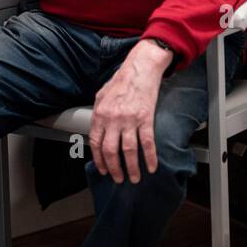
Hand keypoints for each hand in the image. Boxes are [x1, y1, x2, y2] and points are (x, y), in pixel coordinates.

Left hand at [88, 40, 172, 183]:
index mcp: (100, 114)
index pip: (96, 143)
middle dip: (114, 169)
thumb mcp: (101, 95)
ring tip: (134, 178)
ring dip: (131, 168)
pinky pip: (147, 143)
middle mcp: (113, 119)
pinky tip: (151, 167)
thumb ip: (98, 114)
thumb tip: (98, 130)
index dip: (99, 160)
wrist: (141, 68)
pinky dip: (149, 158)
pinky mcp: (145, 118)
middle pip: (110, 151)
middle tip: (118, 179)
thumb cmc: (122, 80)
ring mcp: (129, 120)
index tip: (103, 169)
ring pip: (128, 151)